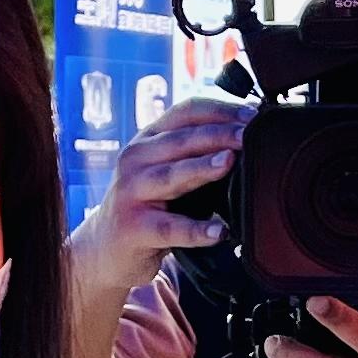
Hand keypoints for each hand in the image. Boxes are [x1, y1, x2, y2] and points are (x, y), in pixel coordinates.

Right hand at [66, 92, 238, 308]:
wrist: (105, 247)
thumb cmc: (147, 206)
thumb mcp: (165, 170)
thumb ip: (196, 153)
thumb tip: (246, 136)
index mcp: (149, 140)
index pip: (185, 112)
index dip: (220, 110)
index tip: (252, 114)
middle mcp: (136, 159)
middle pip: (181, 140)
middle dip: (218, 134)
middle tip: (248, 134)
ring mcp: (132, 193)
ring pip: (172, 176)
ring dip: (201, 167)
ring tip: (228, 162)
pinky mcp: (134, 228)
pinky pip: (170, 228)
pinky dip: (196, 230)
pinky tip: (219, 232)